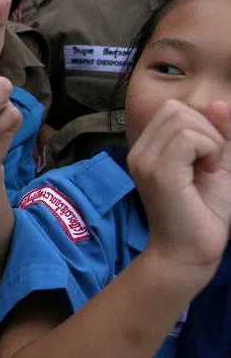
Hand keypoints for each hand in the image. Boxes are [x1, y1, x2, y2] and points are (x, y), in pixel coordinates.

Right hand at [131, 100, 230, 279]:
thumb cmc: (204, 214)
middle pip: (175, 108)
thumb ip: (218, 134)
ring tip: (208, 169)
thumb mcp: (217, 164)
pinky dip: (209, 150)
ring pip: (183, 120)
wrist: (190, 254)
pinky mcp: (158, 172)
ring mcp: (144, 160)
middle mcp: (139, 151)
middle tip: (210, 164)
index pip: (172, 108)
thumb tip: (218, 103)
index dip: (201, 124)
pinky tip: (206, 173)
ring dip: (210, 142)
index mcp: (147, 149)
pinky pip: (188, 138)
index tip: (207, 158)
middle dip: (206, 130)